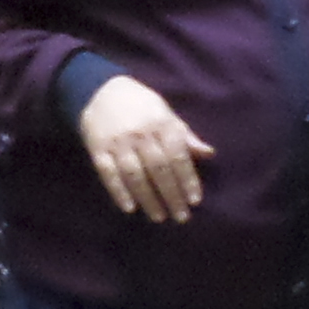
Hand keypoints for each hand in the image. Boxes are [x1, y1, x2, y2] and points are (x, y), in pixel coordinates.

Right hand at [77, 74, 211, 223]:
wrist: (101, 90)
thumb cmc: (141, 106)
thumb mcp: (166, 114)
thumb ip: (185, 136)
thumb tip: (209, 153)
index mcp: (162, 124)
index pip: (178, 156)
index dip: (188, 179)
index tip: (195, 201)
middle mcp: (141, 134)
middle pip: (158, 169)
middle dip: (171, 195)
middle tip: (181, 217)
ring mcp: (118, 142)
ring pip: (135, 175)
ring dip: (148, 198)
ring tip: (159, 217)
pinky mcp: (98, 149)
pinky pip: (109, 174)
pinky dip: (119, 192)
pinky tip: (129, 208)